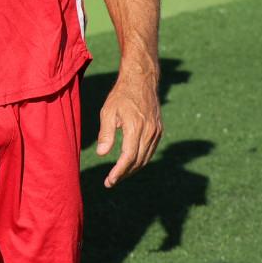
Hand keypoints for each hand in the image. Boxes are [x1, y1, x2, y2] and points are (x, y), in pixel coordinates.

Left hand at [95, 65, 162, 187]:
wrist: (141, 80)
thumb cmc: (121, 95)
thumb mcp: (108, 111)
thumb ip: (106, 133)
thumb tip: (102, 154)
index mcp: (136, 127)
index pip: (128, 157)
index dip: (119, 172)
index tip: (109, 181)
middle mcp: (149, 131)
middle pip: (138, 161)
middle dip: (124, 174)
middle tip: (110, 181)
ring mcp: (156, 131)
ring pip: (146, 158)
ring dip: (132, 169)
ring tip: (118, 175)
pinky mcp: (159, 130)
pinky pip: (150, 151)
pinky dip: (140, 160)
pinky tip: (130, 162)